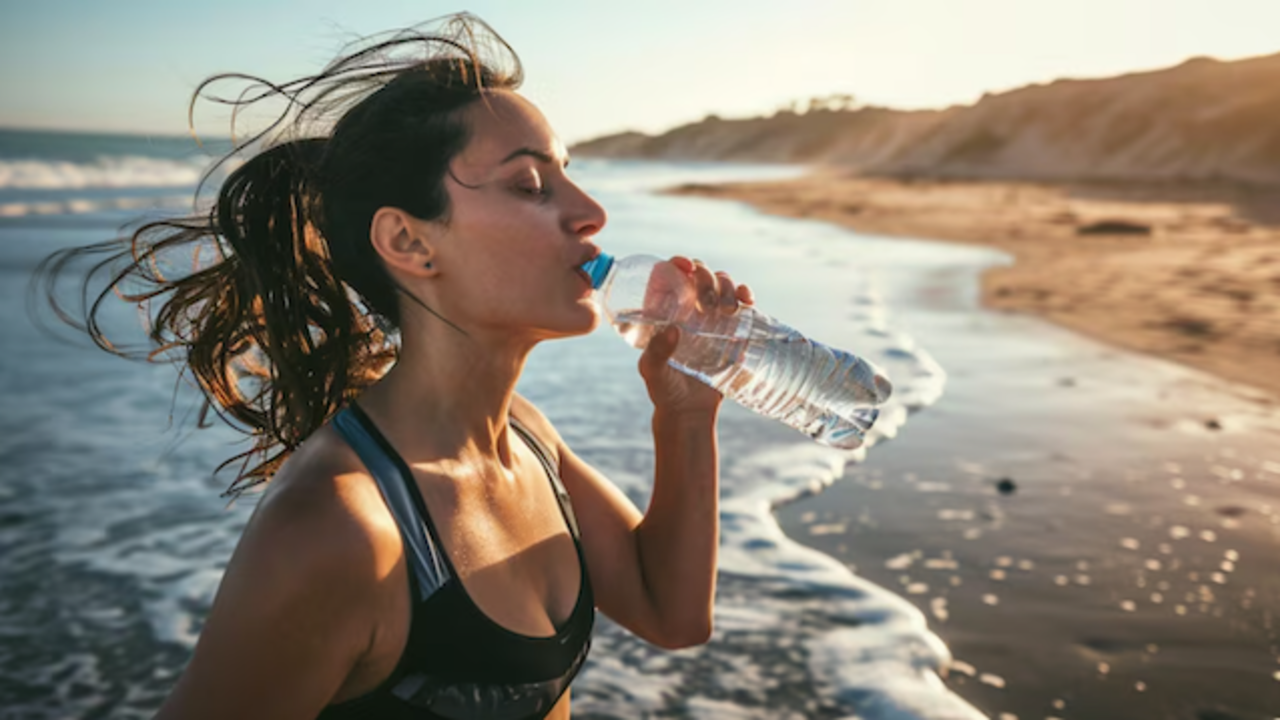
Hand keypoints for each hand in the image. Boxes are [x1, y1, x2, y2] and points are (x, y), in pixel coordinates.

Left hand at [638, 257, 753, 417]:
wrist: (690, 411)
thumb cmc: (664, 390)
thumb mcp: (652, 373)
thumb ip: (656, 354)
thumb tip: (672, 331)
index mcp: (663, 309)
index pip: (670, 273)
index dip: (678, 262)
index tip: (685, 267)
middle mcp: (687, 306)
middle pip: (700, 274)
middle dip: (707, 278)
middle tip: (707, 304)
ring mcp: (710, 315)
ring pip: (721, 282)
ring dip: (727, 286)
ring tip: (727, 309)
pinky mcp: (731, 326)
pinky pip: (741, 300)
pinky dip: (745, 293)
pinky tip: (747, 300)